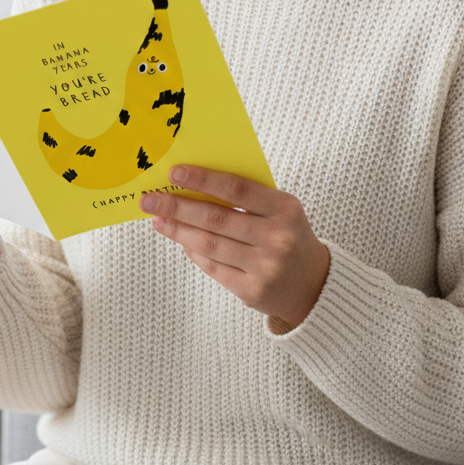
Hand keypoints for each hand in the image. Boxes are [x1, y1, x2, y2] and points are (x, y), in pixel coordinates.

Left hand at [140, 165, 329, 329]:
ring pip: (209, 244)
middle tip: (149, 199)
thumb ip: (244, 197)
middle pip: (216, 218)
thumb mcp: (279, 210)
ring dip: (178, 230)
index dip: (203, 179)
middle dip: (177, 206)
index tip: (173, 172)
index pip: (236, 188)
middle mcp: (277, 238)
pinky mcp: (252, 291)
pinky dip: (192, 250)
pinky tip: (179, 238)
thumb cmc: (286, 235)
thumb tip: (191, 184)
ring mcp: (266, 268)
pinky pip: (212, 266)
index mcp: (285, 209)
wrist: (314, 285)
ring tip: (157, 219)